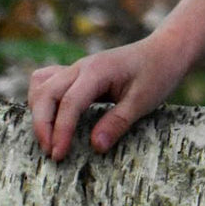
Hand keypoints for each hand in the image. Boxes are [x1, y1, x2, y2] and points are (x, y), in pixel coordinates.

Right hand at [28, 38, 186, 161]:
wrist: (165, 50)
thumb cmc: (158, 73)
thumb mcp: (144, 100)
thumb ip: (119, 122)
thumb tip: (95, 146)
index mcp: (97, 71)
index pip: (70, 102)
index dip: (61, 131)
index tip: (59, 155)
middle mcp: (81, 67)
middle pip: (46, 94)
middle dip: (42, 125)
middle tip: (51, 153)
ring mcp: (77, 68)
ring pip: (42, 87)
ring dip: (39, 113)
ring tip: (48, 140)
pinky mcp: (77, 74)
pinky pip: (48, 81)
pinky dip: (42, 100)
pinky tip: (50, 118)